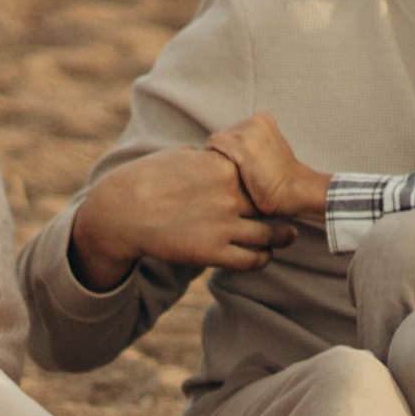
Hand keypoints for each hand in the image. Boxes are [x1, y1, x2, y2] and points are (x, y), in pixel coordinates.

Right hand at [67, 146, 299, 289]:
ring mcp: (223, 225)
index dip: (272, 183)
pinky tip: (264, 256)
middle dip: (282, 210)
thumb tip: (212, 155)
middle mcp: (229, 196)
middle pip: (272, 205)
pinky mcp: (213, 252)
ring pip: (269, 235)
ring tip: (287, 236)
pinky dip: (263, 258)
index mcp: (222, 167)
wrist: (122, 212)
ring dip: (281, 237)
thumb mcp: (178, 157)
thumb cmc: (145, 179)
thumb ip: (204, 158)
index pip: (263, 175)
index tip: (277, 188)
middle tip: (292, 213)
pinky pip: (252, 259)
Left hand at [203, 112, 327, 217]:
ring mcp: (249, 132)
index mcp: (263, 118)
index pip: (232, 131)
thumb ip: (251, 141)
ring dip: (216, 159)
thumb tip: (226, 148)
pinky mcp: (243, 147)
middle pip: (222, 136)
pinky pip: (213, 148)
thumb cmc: (280, 177)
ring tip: (228, 176)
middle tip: (231, 174)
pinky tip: (221, 176)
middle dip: (223, 154)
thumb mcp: (269, 148)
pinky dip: (211, 161)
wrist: (297, 190)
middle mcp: (255, 121)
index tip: (237, 168)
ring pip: (216, 143)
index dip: (230, 151)